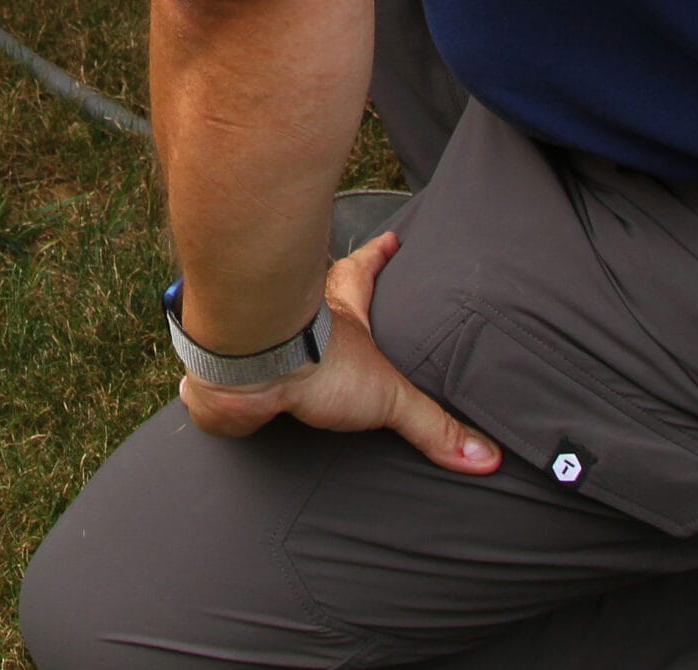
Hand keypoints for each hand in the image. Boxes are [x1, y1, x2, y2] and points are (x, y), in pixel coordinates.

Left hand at [178, 233, 502, 474]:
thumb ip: (431, 426)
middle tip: (327, 279)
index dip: (378, 255)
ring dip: (261, 330)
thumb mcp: (385, 396)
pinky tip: (210, 389)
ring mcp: (252, 337)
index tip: (392, 238)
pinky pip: (218, 370)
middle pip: (307, 289)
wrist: (243, 368)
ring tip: (265, 345)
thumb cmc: (313, 365)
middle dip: (317, 286)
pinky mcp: (221, 369)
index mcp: (334, 313)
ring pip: (259, 321)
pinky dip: (215, 381)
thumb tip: (487, 458)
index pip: (362, 273)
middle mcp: (289, 315)